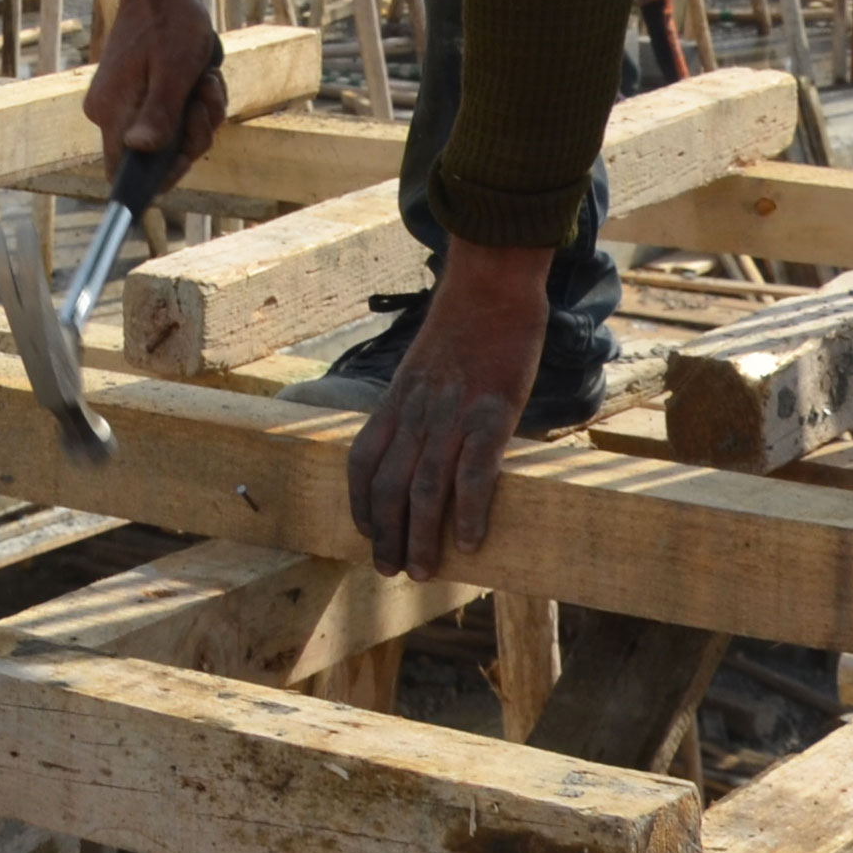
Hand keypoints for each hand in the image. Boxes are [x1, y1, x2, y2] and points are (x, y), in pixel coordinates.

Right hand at [82, 0, 227, 181]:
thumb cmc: (169, 22)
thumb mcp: (173, 70)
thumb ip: (157, 113)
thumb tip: (140, 151)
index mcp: (111, 110)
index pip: (122, 172)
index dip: (157, 178)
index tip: (187, 158)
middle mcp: (112, 112)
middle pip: (156, 157)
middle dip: (193, 134)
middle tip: (204, 97)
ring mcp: (127, 104)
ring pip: (173, 136)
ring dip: (201, 114)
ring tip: (205, 79)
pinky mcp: (143, 95)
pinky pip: (175, 118)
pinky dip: (196, 102)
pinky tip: (203, 76)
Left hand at [345, 238, 551, 575]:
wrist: (492, 281)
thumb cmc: (465, 323)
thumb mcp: (425, 364)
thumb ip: (419, 402)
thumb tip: (426, 440)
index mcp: (397, 398)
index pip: (362, 461)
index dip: (359, 504)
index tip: (366, 534)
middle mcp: (417, 411)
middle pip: (388, 487)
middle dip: (386, 535)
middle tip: (392, 571)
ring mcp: (453, 413)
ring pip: (425, 489)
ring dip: (422, 538)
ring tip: (425, 571)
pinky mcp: (492, 412)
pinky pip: (474, 472)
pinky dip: (469, 511)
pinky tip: (471, 542)